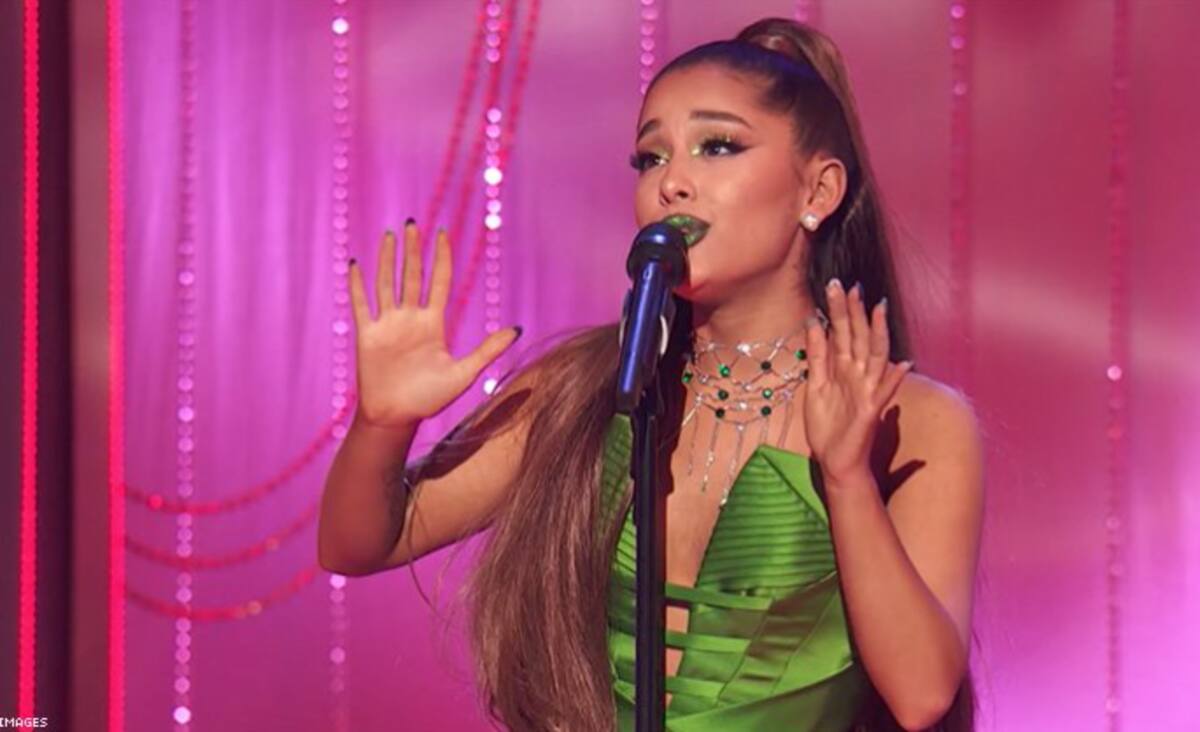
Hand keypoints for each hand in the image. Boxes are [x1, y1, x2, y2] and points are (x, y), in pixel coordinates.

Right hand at [348, 221, 520, 427]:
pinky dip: (358, 285)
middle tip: (414, 223)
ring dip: (388, 259)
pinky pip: (362, 304)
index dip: (441, 258)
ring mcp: (388, 325)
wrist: (397, 417)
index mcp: (433, 324)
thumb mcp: (465, 372)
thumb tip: (517, 330)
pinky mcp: (367, 335)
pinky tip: (356, 264)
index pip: (439, 282)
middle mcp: (410, 319)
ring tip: (390, 235)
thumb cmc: (430, 398)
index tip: (442, 234)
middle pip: (412, 276)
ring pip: (387, 283)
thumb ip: (488, 350)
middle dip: (414, 250)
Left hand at [803, 278, 912, 482]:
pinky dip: (894, 379)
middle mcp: (858, 375)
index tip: (837, 286)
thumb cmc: (827, 425)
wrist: (835, 460)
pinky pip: (885, 392)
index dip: (841, 310)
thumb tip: (813, 322)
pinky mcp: (871, 411)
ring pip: (875, 356)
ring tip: (879, 309)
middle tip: (852, 285)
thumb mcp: (814, 385)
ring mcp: (867, 391)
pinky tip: (905, 364)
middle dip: (855, 312)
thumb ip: (817, 355)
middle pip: (858, 337)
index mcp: (844, 369)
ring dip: (878, 333)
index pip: (844, 333)